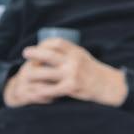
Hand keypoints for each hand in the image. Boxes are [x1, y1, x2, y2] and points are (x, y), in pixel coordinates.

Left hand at [4, 39, 127, 107]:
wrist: (108, 86)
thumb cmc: (94, 72)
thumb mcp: (84, 57)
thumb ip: (70, 53)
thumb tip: (52, 49)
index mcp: (77, 52)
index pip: (57, 42)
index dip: (45, 43)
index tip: (38, 45)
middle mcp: (74, 61)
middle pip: (49, 55)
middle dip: (35, 53)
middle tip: (25, 53)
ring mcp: (72, 74)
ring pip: (46, 73)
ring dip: (33, 74)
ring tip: (26, 75)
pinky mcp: (71, 88)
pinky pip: (51, 89)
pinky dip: (41, 90)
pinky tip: (35, 91)